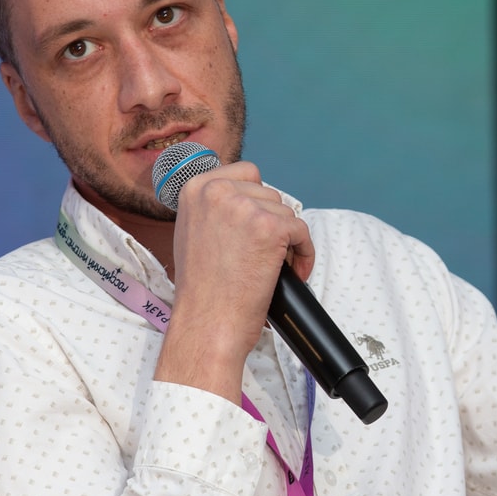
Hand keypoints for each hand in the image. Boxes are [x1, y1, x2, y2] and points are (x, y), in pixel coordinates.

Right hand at [154, 162, 314, 402]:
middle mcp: (218, 191)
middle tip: (264, 253)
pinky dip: (303, 252)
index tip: (256, 225)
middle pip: (269, 192)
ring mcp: (245, 207)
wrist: (207, 323)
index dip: (257, 199)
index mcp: (196, 188)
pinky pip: (301, 231)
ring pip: (286, 212)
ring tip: (274, 266)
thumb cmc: (201, 289)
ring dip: (287, 239)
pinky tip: (293, 270)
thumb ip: (213, 209)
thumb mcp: (192, 232)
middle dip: (272, 221)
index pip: (246, 172)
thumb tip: (243, 199)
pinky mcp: (270, 227)